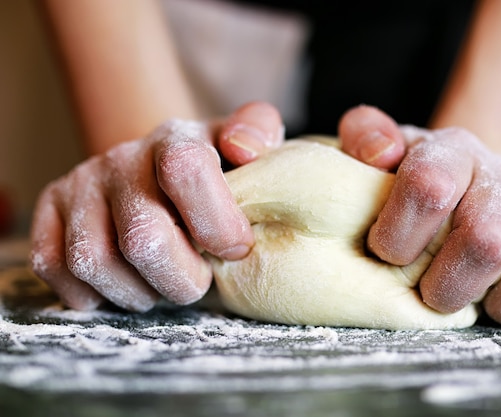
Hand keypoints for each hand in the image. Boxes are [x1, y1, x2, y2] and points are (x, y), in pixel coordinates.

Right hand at [30, 102, 283, 311]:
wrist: (157, 169)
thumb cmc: (214, 171)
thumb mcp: (246, 144)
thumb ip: (258, 132)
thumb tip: (244, 149)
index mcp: (174, 141)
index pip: (185, 170)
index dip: (216, 223)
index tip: (237, 249)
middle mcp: (120, 159)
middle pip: (142, 238)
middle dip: (182, 279)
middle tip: (199, 279)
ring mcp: (80, 184)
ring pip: (93, 262)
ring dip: (139, 292)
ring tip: (163, 283)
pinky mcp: (48, 209)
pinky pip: (55, 268)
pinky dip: (95, 294)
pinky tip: (127, 281)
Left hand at [339, 105, 500, 326]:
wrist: (478, 180)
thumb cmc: (422, 179)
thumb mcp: (384, 153)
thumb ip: (365, 139)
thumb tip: (380, 152)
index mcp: (453, 150)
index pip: (428, 186)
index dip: (400, 235)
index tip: (387, 253)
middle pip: (486, 238)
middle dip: (448, 286)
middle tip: (431, 294)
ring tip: (478, 302)